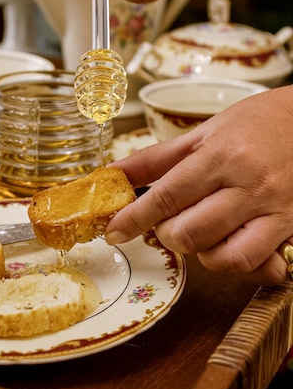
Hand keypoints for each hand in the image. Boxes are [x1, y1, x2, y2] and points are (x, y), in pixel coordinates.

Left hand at [106, 85, 292, 284]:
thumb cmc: (254, 124)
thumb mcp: (202, 132)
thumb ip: (155, 157)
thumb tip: (113, 174)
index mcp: (221, 156)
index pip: (167, 196)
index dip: (134, 219)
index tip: (114, 232)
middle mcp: (248, 185)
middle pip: (190, 232)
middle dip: (167, 233)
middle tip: (168, 220)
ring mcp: (273, 211)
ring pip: (223, 257)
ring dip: (199, 251)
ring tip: (199, 231)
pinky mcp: (291, 228)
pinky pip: (258, 265)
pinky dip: (233, 263)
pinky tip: (226, 244)